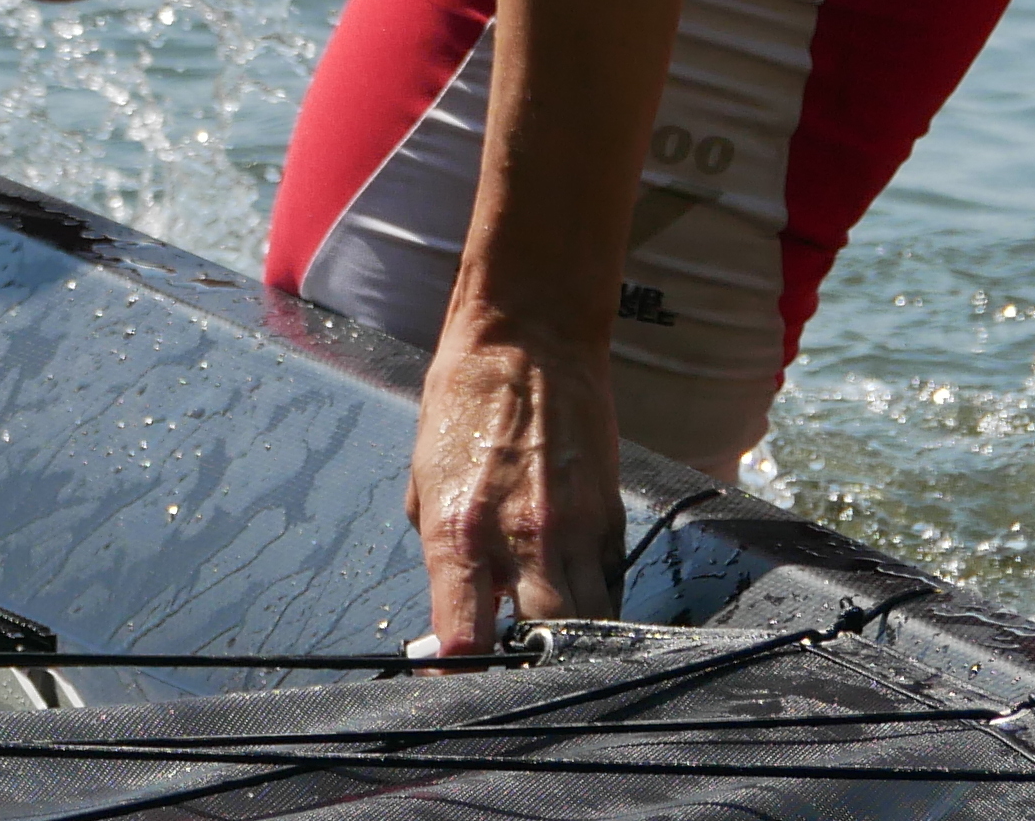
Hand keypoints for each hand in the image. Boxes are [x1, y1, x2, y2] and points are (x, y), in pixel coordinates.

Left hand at [407, 312, 621, 654]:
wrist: (527, 341)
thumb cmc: (462, 404)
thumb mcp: (424, 477)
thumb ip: (441, 549)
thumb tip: (454, 606)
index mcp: (460, 531)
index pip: (464, 638)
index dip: (460, 678)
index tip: (457, 692)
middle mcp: (521, 540)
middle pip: (546, 646)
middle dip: (534, 670)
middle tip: (521, 675)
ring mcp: (575, 532)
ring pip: (592, 627)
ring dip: (574, 646)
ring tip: (557, 654)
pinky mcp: (610, 519)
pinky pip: (611, 587)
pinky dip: (597, 607)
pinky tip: (580, 606)